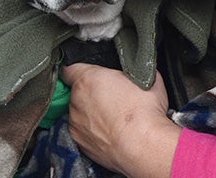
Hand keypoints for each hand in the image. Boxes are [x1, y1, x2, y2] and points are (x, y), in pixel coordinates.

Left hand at [61, 63, 180, 177]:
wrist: (144, 145)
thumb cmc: (143, 112)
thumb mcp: (143, 76)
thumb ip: (128, 71)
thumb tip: (133, 72)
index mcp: (87, 80)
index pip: (71, 69)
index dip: (82, 71)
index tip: (90, 74)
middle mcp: (76, 101)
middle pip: (78, 93)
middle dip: (93, 94)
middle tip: (114, 97)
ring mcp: (77, 124)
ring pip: (80, 114)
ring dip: (93, 114)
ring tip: (116, 117)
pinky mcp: (81, 144)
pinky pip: (85, 133)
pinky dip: (95, 133)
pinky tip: (113, 132)